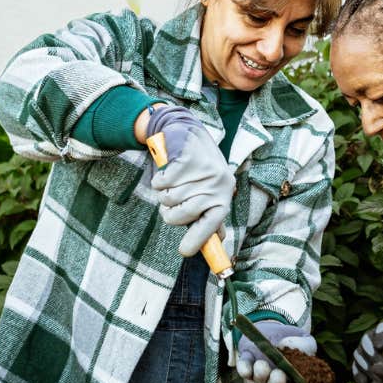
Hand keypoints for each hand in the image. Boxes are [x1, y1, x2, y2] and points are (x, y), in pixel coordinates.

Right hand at [148, 107, 234, 256]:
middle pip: (182, 215)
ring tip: (173, 182)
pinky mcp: (184, 160)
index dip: (198, 240)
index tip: (184, 252)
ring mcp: (201, 172)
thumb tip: (218, 240)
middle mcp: (217, 184)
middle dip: (170, 213)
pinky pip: (161, 184)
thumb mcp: (211, 188)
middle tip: (170, 205)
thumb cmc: (199, 167)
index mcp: (224, 195)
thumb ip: (212, 212)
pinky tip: (168, 170)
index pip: (212, 224)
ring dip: (163, 194)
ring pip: (168, 200)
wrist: (188, 131)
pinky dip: (158, 180)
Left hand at [235, 321, 315, 382]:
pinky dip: (244, 368)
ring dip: (261, 374)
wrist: (273, 330)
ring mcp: (262, 375)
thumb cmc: (293, 340)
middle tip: (278, 376)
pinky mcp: (248, 364)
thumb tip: (291, 346)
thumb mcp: (305, 340)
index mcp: (296, 379)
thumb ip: (305, 345)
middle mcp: (277, 381)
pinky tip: (246, 367)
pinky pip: (244, 369)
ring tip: (261, 365)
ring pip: (260, 378)